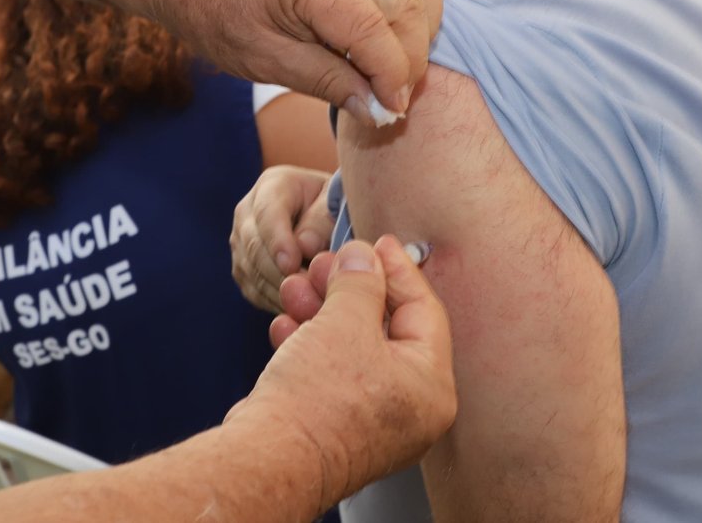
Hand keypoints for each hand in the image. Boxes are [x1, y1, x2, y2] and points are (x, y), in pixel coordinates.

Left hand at [160, 0, 440, 127]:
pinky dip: (417, 5)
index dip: (392, 76)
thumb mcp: (265, 61)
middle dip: (411, 60)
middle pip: (408, 6)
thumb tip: (380, 111)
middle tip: (392, 100)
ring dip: (420, 33)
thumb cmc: (219, 16)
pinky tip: (396, 37)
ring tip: (393, 70)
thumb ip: (327, 82)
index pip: (374, 29)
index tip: (392, 111)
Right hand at [227, 237, 455, 506]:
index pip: (424, 310)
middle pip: (386, 329)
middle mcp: (411, 409)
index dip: (397, 269)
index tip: (375, 242)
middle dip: (349, 290)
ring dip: (322, 312)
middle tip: (325, 264)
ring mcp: (375, 423)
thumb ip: (361, 281)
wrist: (269, 459)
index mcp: (432, 386)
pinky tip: (286, 326)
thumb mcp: (346, 321)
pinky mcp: (339, 429)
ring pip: (354, 349)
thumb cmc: (318, 398)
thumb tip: (363, 257)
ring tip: (294, 289)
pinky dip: (311, 345)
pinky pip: (333, 375)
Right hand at [230, 166, 337, 312]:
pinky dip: (275, 302)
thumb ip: (322, 220)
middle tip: (308, 293)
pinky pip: (253, 291)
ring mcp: (241, 242)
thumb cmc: (337, 207)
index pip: (267, 213)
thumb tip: (303, 246)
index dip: (277, 241)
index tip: (292, 265)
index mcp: (273, 186)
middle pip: (254, 247)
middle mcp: (248, 212)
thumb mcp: (338, 203)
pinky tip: (300, 310)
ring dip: (279, 291)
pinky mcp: (243, 269)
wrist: (327, 219)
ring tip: (309, 304)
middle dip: (279, 273)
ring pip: (251, 272)